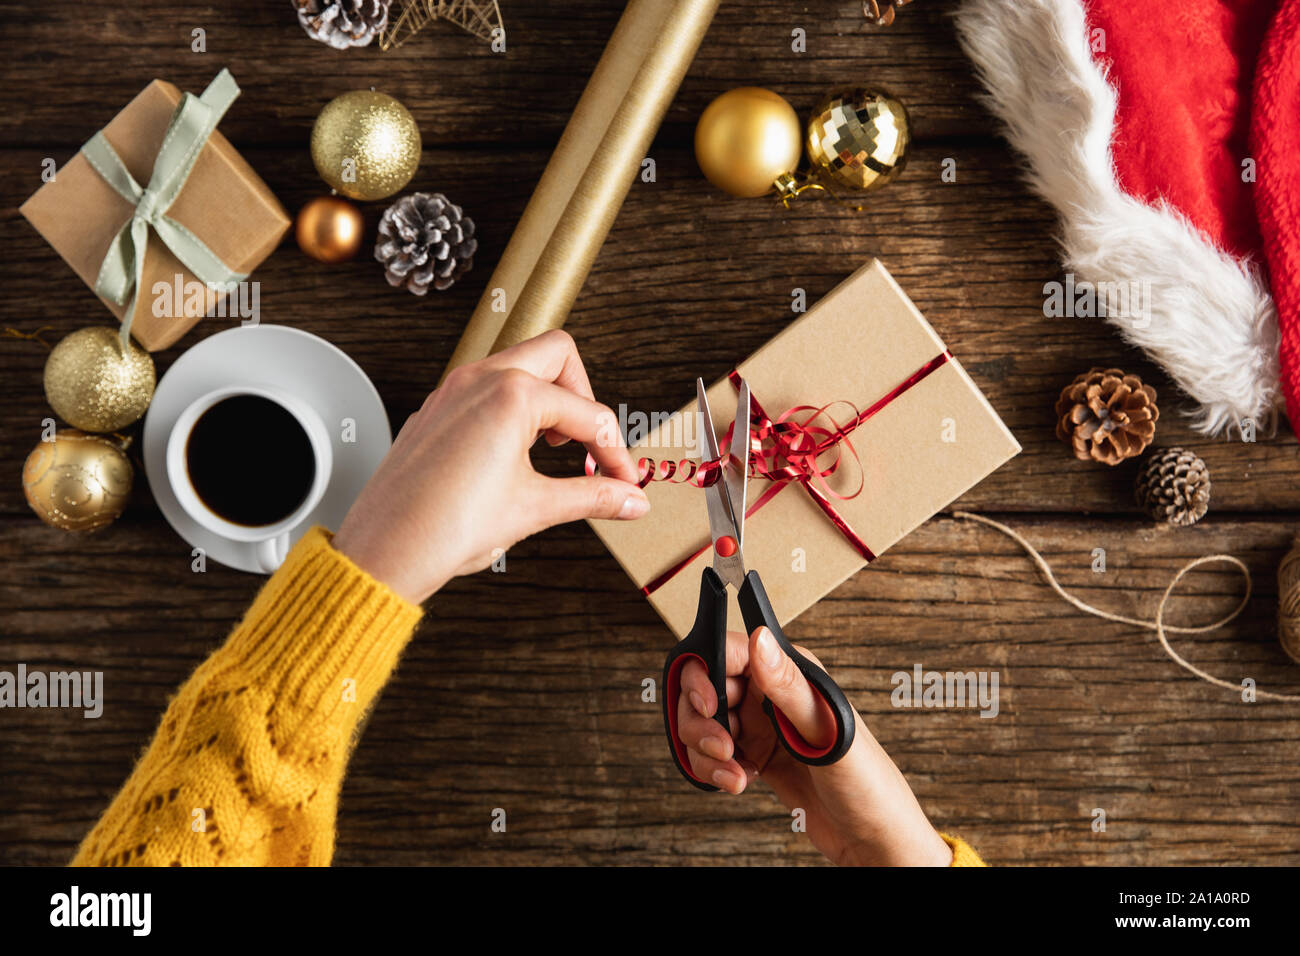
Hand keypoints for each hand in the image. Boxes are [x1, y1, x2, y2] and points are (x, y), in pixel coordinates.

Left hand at [332, 330, 648, 603]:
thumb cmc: (444, 529)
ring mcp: (452, 390)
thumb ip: (591, 497)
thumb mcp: (534, 510)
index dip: (615, 452)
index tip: (623, 481)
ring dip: (546, 396)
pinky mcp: (435, 409)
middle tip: (589, 441)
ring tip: (552, 445)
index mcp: (511, 396)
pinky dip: (510, 407)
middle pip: (557, 354)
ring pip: (517, 363)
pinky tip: (512, 451)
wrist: (385, 551)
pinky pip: (484, 386)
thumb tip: (629, 500)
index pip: (588, 414)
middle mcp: (479, 380)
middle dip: (583, 395)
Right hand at [674, 627, 953, 865]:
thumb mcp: (827, 731)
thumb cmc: (868, 782)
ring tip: (733, 771)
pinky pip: (712, 753)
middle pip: (706, 687)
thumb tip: (760, 639)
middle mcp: (773, 693)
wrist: (873, 838)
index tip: (709, 701)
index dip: (707, 671)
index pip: (732, 650)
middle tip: (722, 744)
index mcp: (793, 673)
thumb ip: (789, 686)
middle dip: (700, 718)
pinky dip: (713, 770)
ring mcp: (761, 726)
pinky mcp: (755, 756)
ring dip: (705, 749)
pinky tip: (739, 781)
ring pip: (703, 722)